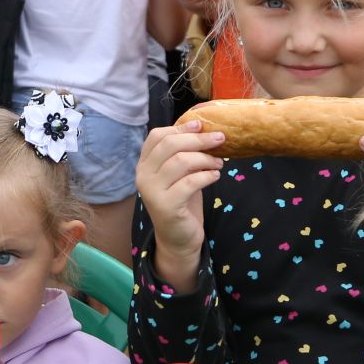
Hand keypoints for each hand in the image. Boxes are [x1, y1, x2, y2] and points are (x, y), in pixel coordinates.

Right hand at [134, 122, 224, 284]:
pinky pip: (189, 183)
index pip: (157, 136)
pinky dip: (206, 176)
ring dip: (205, 158)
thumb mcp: (180, 174)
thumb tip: (204, 129)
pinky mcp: (166, 206)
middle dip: (198, 139)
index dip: (180, 128)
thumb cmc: (182, 202)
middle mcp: (143, 176)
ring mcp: (152, 191)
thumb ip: (183, 154)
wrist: (178, 238)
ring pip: (180, 161)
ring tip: (219, 163)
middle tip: (220, 139)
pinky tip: (215, 176)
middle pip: (170, 145)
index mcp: (144, 164)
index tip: (201, 125)